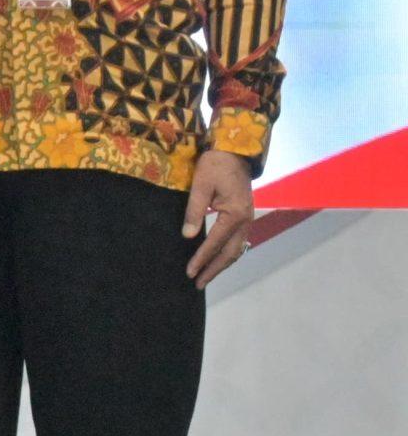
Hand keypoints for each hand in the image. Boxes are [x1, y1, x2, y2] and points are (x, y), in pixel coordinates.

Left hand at [182, 148, 255, 288]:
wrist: (236, 151)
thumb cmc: (215, 165)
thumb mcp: (200, 186)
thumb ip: (194, 211)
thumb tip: (187, 236)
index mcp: (234, 214)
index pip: (214, 243)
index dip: (201, 259)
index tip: (189, 272)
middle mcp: (245, 220)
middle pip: (230, 253)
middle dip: (214, 269)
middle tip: (198, 284)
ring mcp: (248, 219)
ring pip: (237, 249)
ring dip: (222, 264)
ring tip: (206, 276)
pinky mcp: (245, 215)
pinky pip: (238, 241)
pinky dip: (228, 254)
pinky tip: (218, 259)